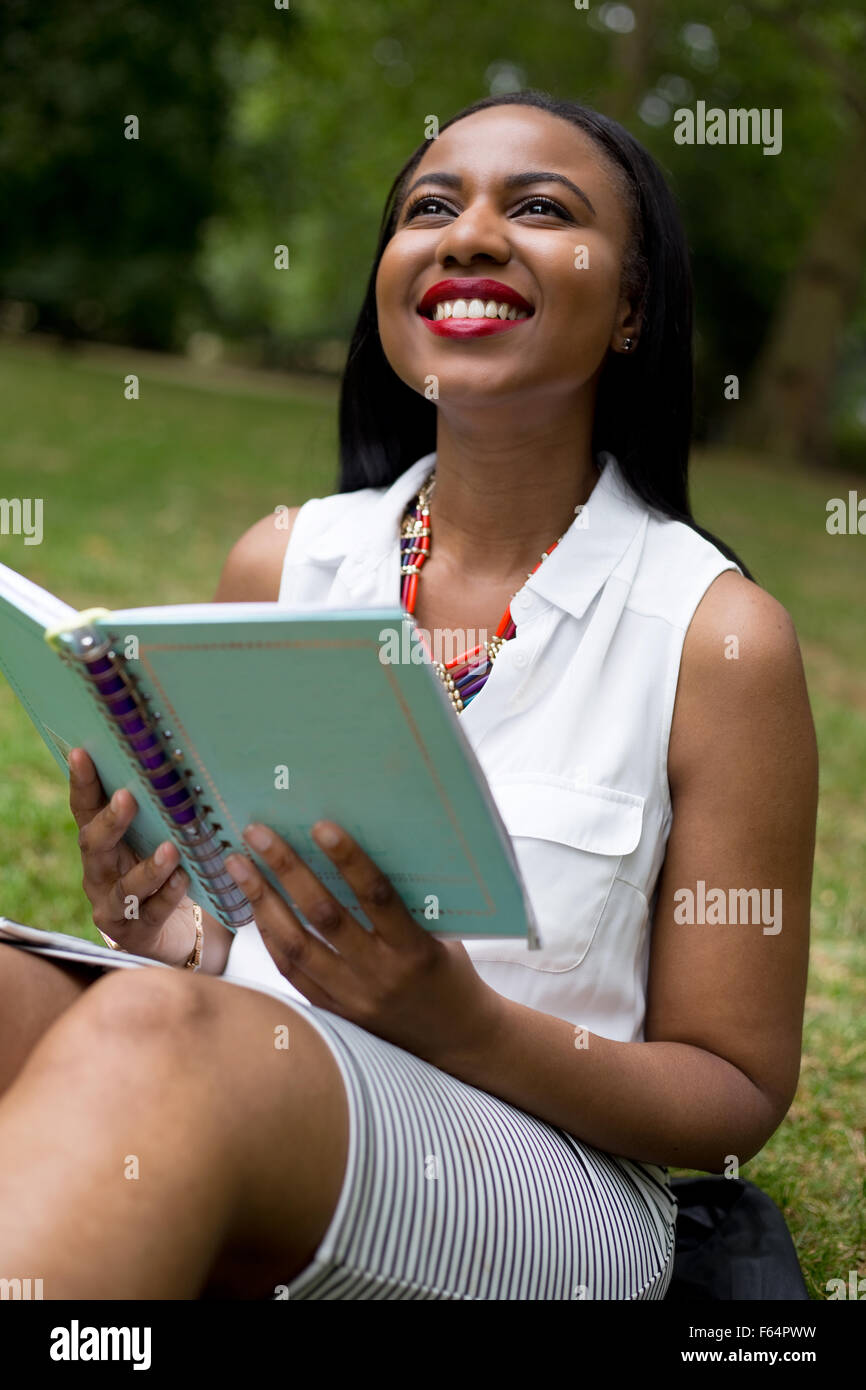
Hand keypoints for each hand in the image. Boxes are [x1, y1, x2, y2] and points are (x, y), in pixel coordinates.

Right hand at [69, 747, 200, 967]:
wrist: (174, 933)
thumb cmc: (163, 873)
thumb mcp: (155, 839)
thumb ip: (157, 811)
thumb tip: (176, 760)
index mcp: (101, 844)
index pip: (85, 810)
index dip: (83, 783)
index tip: (82, 753)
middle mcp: (100, 874)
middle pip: (95, 845)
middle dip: (111, 821)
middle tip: (128, 797)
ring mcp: (114, 906)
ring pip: (125, 887)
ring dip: (148, 867)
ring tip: (170, 849)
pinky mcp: (137, 932)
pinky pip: (152, 912)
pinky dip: (168, 896)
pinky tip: (184, 880)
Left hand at [224, 821, 503, 1068]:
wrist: (456, 1038)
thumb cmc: (449, 972)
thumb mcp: (440, 933)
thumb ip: (405, 901)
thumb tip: (361, 850)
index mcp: (415, 950)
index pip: (376, 897)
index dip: (348, 860)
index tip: (320, 826)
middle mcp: (380, 975)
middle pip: (324, 917)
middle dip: (287, 870)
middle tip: (258, 833)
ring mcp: (353, 998)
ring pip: (297, 946)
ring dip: (263, 901)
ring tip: (239, 866)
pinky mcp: (336, 1014)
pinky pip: (293, 972)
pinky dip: (272, 938)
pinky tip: (255, 909)